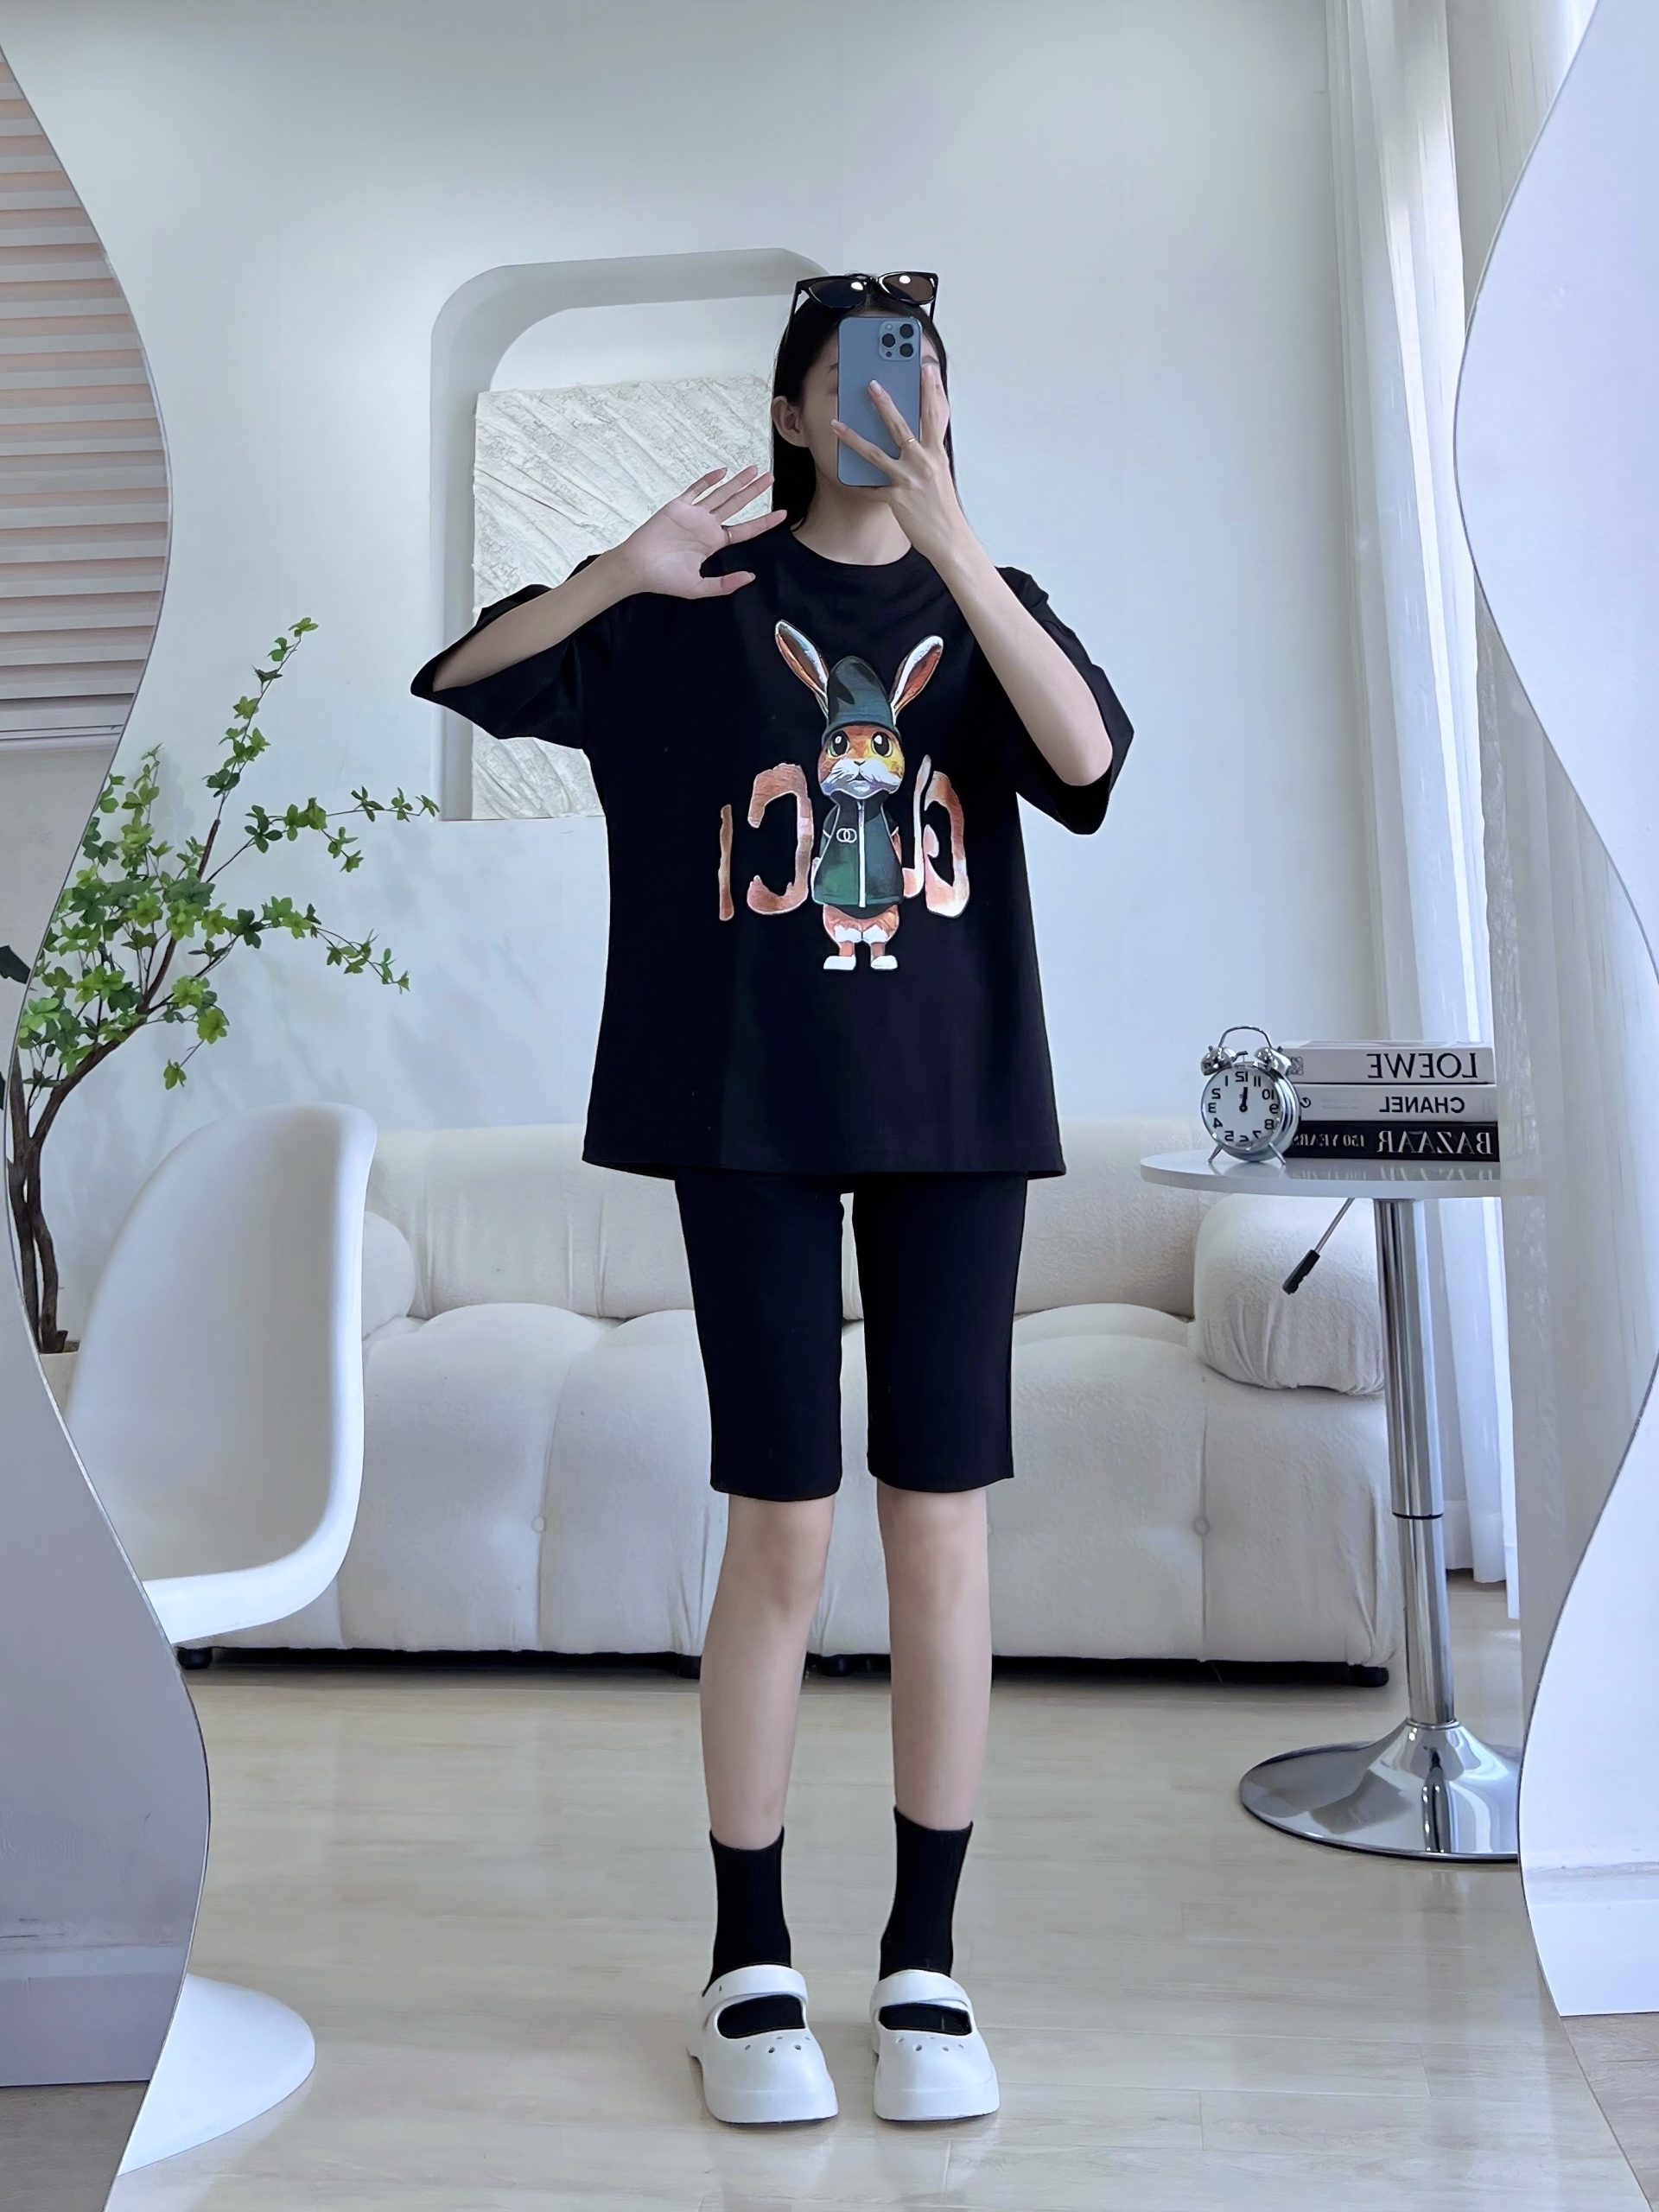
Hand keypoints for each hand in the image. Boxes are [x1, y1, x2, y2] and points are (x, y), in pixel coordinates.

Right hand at [611, 465, 786, 597]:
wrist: (637, 567)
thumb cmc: (664, 579)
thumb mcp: (699, 587)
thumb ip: (725, 584)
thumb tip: (751, 577)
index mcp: (713, 543)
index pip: (745, 530)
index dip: (764, 522)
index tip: (783, 514)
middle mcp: (707, 526)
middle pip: (737, 505)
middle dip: (754, 491)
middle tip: (771, 477)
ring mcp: (693, 514)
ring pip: (721, 493)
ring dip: (737, 482)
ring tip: (755, 469)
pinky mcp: (678, 506)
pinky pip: (696, 489)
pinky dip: (708, 480)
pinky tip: (723, 472)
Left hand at [832, 361, 973, 565]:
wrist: (949, 538)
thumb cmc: (943, 505)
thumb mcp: (941, 472)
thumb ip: (928, 452)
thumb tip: (914, 436)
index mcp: (937, 453)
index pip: (935, 415)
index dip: (932, 390)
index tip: (927, 368)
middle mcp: (924, 463)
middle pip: (901, 427)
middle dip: (885, 403)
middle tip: (871, 384)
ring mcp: (909, 480)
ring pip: (876, 453)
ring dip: (853, 437)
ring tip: (836, 424)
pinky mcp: (896, 499)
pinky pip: (871, 487)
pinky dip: (856, 481)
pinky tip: (841, 474)